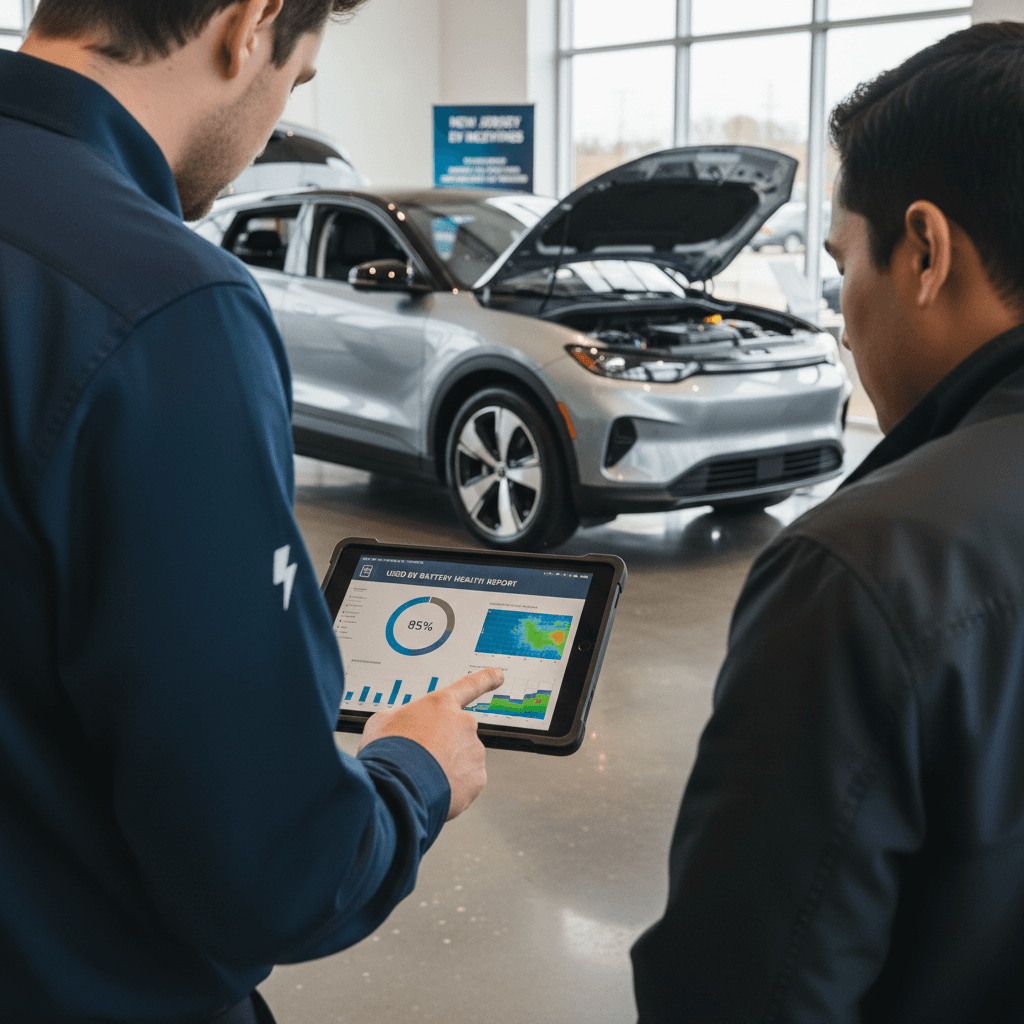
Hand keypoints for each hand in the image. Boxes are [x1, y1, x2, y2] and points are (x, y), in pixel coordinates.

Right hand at [359, 668, 502, 819]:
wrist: (396, 787)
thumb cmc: (387, 752)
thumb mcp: (383, 721)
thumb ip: (404, 717)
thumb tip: (405, 725)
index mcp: (441, 704)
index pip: (469, 685)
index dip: (485, 679)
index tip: (498, 675)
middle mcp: (464, 723)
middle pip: (458, 734)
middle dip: (445, 746)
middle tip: (421, 759)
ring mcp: (473, 751)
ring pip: (463, 760)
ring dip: (448, 767)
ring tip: (423, 776)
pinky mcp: (477, 778)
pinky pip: (467, 782)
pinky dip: (454, 788)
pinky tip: (434, 790)